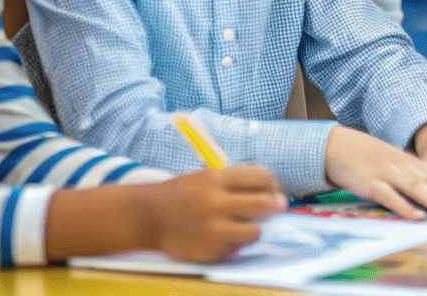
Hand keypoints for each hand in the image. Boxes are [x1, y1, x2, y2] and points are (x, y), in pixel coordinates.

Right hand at [137, 166, 284, 262]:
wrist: (148, 217)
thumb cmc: (183, 195)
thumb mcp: (207, 178)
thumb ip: (236, 183)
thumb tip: (273, 194)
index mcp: (217, 179)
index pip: (261, 176)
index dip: (272, 183)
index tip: (273, 190)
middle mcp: (216, 203)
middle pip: (264, 203)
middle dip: (276, 204)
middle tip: (278, 206)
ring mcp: (213, 229)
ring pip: (255, 231)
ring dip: (256, 228)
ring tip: (248, 226)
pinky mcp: (209, 250)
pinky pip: (235, 247)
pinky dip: (234, 243)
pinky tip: (222, 237)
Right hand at [325, 125, 426, 218]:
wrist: (340, 146)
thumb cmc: (372, 159)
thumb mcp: (398, 165)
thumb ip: (417, 178)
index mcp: (413, 164)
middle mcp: (405, 168)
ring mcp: (389, 175)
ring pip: (416, 188)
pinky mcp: (371, 184)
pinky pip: (390, 197)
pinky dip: (404, 206)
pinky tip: (417, 216)